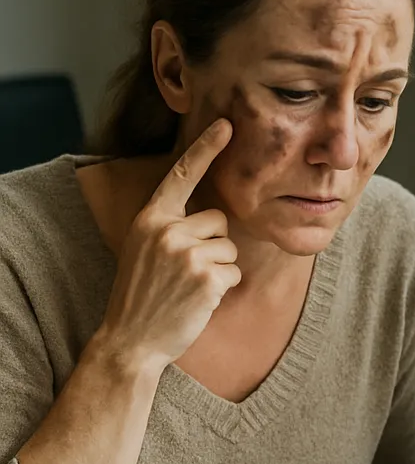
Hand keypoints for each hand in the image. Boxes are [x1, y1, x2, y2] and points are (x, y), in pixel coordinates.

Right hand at [94, 119, 240, 372]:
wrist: (131, 339)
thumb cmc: (143, 295)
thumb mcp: (144, 250)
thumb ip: (171, 227)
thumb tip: (211, 216)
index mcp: (149, 219)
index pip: (181, 175)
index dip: (205, 148)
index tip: (226, 124)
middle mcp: (167, 230)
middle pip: (219, 220)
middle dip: (213, 244)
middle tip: (186, 272)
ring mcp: (186, 254)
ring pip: (229, 247)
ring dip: (219, 268)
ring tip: (190, 287)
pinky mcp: (206, 277)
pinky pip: (234, 272)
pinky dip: (223, 288)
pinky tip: (199, 300)